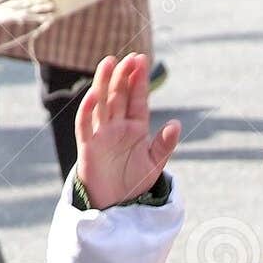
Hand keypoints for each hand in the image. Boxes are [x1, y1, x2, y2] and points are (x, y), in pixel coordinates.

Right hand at [75, 52, 181, 208]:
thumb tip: (176, 124)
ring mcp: (101, 134)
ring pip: (101, 103)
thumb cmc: (134, 182)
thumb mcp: (154, 164)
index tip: (142, 60)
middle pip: (119, 95)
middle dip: (124, 76)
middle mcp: (117, 126)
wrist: (117, 205)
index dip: (139, 80)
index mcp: (135, 127)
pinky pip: (85, 125)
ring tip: (110, 62)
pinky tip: (94, 95)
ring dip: (104, 83)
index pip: (137, 99)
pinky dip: (88, 110)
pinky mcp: (88, 146)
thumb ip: (164, 144)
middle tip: (131, 58)